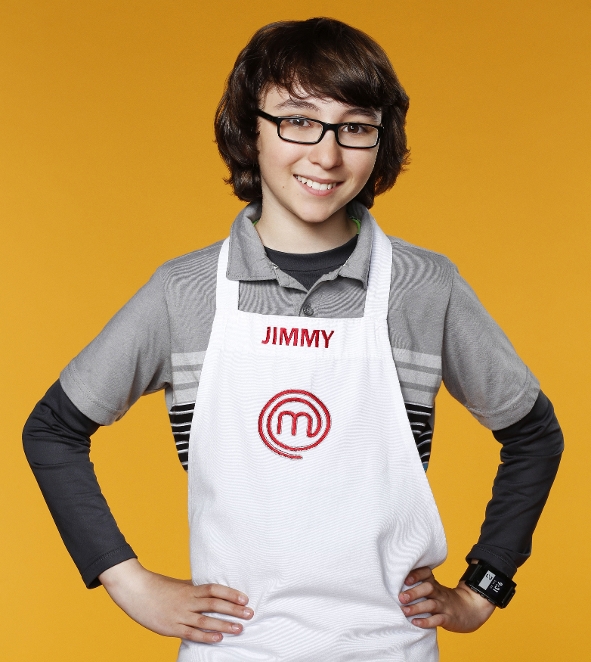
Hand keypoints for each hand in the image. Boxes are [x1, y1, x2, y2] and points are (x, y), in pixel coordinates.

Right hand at [99, 559, 253, 642]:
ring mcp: (179, 615)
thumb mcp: (179, 585)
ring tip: (239, 629)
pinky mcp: (171, 628)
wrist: (135, 591)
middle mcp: (187, 601)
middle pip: (214, 604)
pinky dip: (206, 636)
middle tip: (249, 613)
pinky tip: (218, 638)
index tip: (245, 598)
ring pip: (206, 621)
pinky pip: (191, 633)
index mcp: (190, 589)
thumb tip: (211, 590)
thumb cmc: (158, 587)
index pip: (214, 589)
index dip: (231, 593)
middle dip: (233, 609)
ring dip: (224, 625)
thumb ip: (194, 588)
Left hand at [398, 566, 494, 632]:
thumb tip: (396, 584)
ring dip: (417, 608)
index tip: (405, 579)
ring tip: (404, 611)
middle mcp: (439, 593)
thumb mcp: (436, 590)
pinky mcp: (448, 618)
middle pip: (428, 588)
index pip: (427, 574)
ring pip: (431, 604)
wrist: (472, 609)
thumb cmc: (446, 599)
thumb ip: (421, 586)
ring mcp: (445, 606)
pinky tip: (416, 622)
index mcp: (435, 584)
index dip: (416, 574)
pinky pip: (438, 619)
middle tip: (400, 597)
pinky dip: (426, 622)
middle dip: (414, 592)